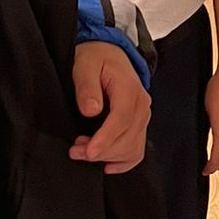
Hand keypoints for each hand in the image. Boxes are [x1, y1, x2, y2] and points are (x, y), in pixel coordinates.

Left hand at [71, 41, 149, 171]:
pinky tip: (107, 165)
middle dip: (102, 151)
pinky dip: (124, 162)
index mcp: (129, 89)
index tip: (89, 152)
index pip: (121, 119)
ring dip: (109, 156)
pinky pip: (137, 150)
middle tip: (75, 151)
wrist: (109, 53)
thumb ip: (87, 87)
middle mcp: (141, 105)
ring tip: (83, 151)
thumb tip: (91, 110)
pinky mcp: (139, 125)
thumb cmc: (97, 58)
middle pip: (128, 138)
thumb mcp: (85, 65)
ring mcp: (142, 116)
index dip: (105, 139)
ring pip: (133, 147)